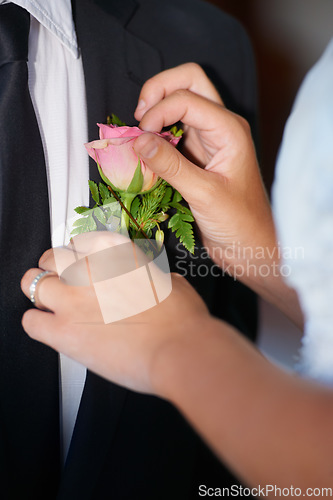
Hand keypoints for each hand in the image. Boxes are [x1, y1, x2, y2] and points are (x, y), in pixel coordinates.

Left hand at [21, 232, 209, 393]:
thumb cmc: (182, 320)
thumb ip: (153, 278)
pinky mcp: (63, 332)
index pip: (81, 242)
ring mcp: (72, 299)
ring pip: (33, 283)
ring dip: (40, 291)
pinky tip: (46, 327)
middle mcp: (90, 270)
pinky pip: (30, 321)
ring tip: (48, 301)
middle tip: (60, 279)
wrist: (179, 350)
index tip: (79, 261)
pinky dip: (36, 323)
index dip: (78, 254)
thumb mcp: (173, 283)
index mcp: (116, 254)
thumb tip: (155, 282)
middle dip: (53, 268)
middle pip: (52, 258)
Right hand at [134, 64, 274, 269]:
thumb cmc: (240, 222)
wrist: (250, 246)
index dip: (158, 111)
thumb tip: (137, 141)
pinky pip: (172, 130)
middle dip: (158, 90)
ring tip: (139, 133)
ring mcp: (207, 139)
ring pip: (180, 101)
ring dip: (156, 110)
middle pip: (188, 81)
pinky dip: (155, 133)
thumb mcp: (204, 194)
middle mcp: (219, 127)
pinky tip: (145, 150)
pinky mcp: (195, 155)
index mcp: (229, 129)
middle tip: (139, 117)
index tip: (140, 137)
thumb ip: (171, 166)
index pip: (187, 98)